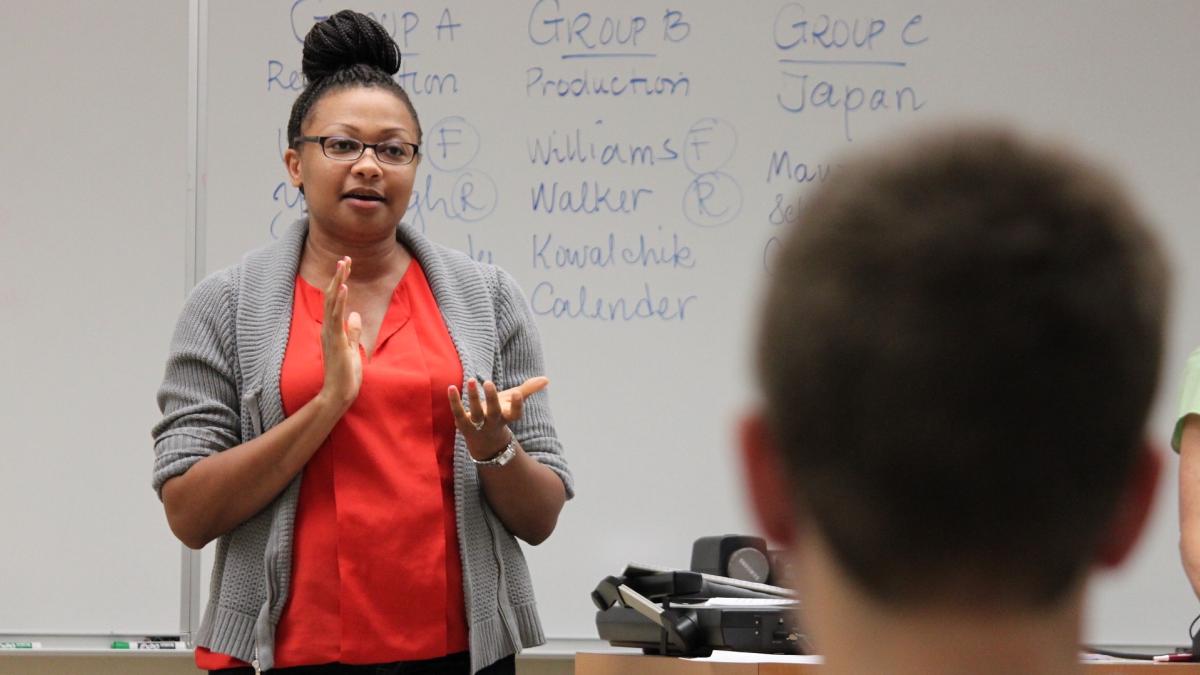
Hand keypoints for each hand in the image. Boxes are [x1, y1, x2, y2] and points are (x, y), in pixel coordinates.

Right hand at [319, 256, 362, 410]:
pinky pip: (336, 317)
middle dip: (338, 277)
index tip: (346, 267)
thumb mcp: (353, 349)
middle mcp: (329, 328)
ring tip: (343, 265)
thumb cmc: (345, 375)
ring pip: (332, 303)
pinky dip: (340, 301)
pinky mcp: (335, 341)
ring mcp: (330, 334)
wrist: (339, 393)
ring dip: (338, 283)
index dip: (341, 283)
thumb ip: (353, 332)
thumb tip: (356, 315)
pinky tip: (345, 287)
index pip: (336, 301)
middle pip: (332, 297)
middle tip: (344, 258)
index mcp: (333, 329)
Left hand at [448, 377, 548, 459]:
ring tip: (471, 380)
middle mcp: (494, 422)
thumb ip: (528, 390)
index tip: (517, 393)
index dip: (517, 404)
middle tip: (488, 382)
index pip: (515, 413)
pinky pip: (459, 413)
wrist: (485, 442)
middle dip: (491, 398)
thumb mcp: (513, 403)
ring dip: (473, 397)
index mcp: (507, 417)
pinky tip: (451, 388)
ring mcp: (478, 425)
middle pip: (494, 412)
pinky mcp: (464, 425)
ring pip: (476, 413)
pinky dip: (455, 402)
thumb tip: (546, 379)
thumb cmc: (500, 415)